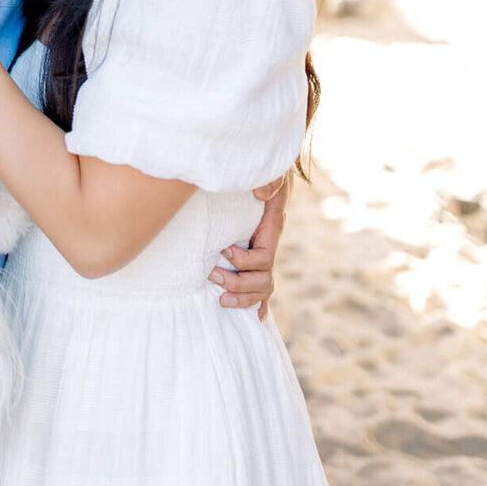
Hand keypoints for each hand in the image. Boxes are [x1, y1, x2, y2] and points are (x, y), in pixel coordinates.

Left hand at [208, 171, 289, 320]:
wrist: (268, 168)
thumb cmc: (267, 170)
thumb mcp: (274, 171)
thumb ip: (270, 180)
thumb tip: (261, 193)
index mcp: (271, 229)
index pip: (263, 257)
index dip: (243, 261)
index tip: (223, 250)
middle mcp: (269, 244)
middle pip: (263, 279)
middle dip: (238, 284)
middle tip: (212, 275)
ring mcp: (264, 251)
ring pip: (262, 286)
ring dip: (242, 296)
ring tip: (219, 299)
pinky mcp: (255, 252)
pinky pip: (262, 283)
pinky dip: (259, 302)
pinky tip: (256, 318)